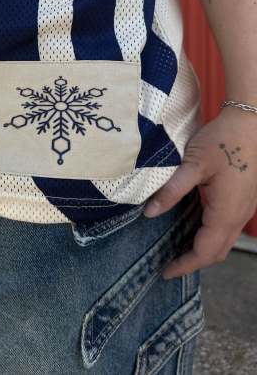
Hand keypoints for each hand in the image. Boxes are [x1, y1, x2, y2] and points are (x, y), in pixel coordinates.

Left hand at [143, 105, 256, 278]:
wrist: (250, 123)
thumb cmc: (222, 141)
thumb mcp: (193, 164)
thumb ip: (172, 190)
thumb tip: (149, 213)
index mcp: (226, 212)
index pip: (205, 251)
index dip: (185, 265)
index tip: (165, 273)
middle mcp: (239, 216)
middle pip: (217, 252)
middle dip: (193, 262)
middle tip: (168, 265)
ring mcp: (244, 209)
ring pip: (224, 241)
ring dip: (203, 251)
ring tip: (178, 250)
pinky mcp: (244, 200)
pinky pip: (228, 229)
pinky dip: (211, 237)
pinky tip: (195, 228)